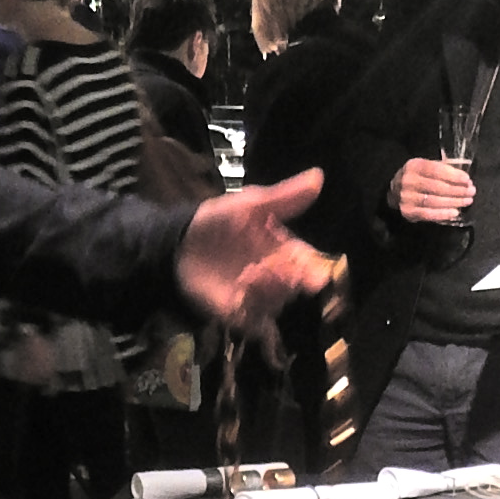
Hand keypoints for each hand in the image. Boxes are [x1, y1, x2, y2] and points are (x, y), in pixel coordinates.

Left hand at [177, 171, 333, 332]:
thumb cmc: (218, 221)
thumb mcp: (250, 204)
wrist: (181, 245)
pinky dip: (253, 313)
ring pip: (277, 303)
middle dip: (291, 280)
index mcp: (286, 250)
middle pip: (296, 286)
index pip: (309, 263)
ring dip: (269, 291)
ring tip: (252, 274)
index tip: (316, 274)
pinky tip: (241, 294)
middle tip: (280, 270)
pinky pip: (255, 322)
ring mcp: (260, 297)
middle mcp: (278, 277)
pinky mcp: (240, 314)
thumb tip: (318, 176)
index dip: (313, 269)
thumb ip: (284, 197)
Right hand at [390, 156, 475, 222]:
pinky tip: (455, 212)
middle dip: (457, 189)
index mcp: (414, 166)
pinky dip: (443, 214)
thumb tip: (464, 179)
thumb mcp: (424, 167)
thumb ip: (441, 169)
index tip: (467, 179)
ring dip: (454, 202)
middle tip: (471, 191)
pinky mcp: (408, 212)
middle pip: (437, 186)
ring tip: (467, 201)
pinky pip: (428, 214)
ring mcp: (407, 197)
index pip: (436, 170)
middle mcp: (408, 181)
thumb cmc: (416, 178)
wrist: (393, 191)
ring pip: (434, 201)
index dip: (453, 175)